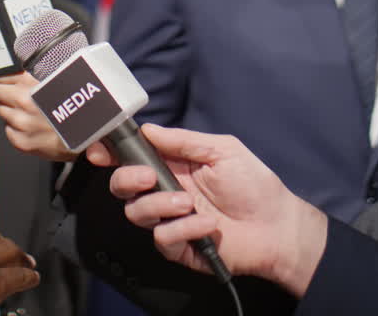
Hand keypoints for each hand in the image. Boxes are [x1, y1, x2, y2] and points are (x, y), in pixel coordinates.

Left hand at [0, 72, 74, 160]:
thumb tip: (21, 65)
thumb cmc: (80, 109)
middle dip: (2, 90)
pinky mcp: (22, 142)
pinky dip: (16, 127)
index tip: (8, 78)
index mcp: (32, 83)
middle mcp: (24, 102)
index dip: (4, 76)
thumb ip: (40, 72)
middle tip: (14, 93)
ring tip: (28, 110)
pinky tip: (32, 125)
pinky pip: (8, 129)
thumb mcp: (63, 81)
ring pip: (0, 109)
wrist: (92, 138)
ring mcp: (22, 123)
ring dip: (10, 108)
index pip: (1, 74)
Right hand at [87, 124, 326, 296]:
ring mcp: (170, 220)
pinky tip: (207, 224)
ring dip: (159, 205)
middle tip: (149, 178)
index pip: (131, 158)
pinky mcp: (179, 247)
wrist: (277, 226)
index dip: (110, 154)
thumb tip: (148, 129)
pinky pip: (163, 238)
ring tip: (189, 204)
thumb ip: (183, 141)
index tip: (100, 152)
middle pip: (122, 187)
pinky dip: (183, 229)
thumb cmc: (254, 185)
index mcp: (172, 166)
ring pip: (136, 213)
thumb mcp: (222, 150)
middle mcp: (164, 192)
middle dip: (127, 179)